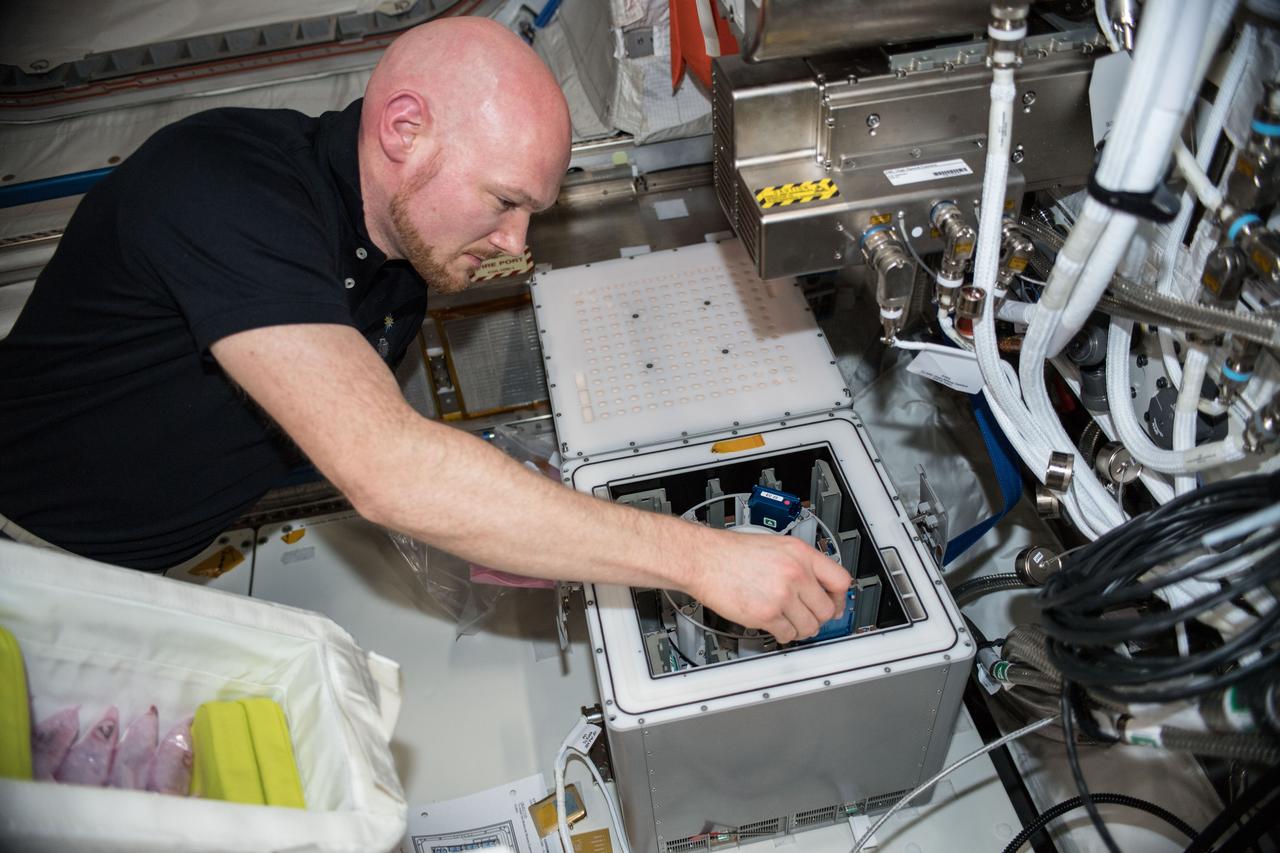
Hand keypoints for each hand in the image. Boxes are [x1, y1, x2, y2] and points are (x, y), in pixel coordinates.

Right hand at [683, 527, 851, 643]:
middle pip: (827, 609)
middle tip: (808, 617)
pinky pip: (787, 634)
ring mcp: (782, 595)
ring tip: (789, 622)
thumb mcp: (775, 545)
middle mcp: (795, 573)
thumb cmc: (731, 552)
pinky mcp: (766, 614)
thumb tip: (816, 584)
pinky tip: (775, 625)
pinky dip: (783, 634)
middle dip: (818, 617)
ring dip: (801, 628)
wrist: (704, 559)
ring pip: (809, 626)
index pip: (840, 581)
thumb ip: (799, 563)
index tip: (835, 603)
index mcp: (800, 554)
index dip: (839, 597)